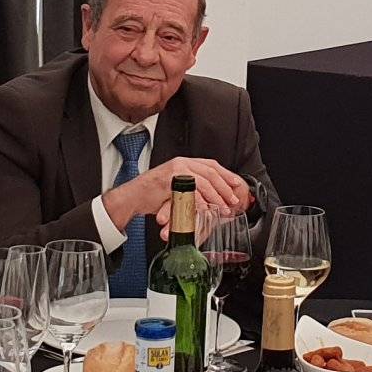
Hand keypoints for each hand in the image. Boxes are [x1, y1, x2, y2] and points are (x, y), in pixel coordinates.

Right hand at [103, 157, 251, 230]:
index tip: (237, 185)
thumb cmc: (154, 194)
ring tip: (223, 208)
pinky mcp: (169, 181)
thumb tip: (211, 195)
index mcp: (185, 162)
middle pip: (211, 172)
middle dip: (225, 188)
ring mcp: (175, 171)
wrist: (133, 197)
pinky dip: (201, 202)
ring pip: (203, 181)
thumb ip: (192, 186)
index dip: (226, 175)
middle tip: (233, 200)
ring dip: (216, 196)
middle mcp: (182, 163)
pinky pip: (190, 191)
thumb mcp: (176, 186)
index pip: (211, 165)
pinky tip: (207, 209)